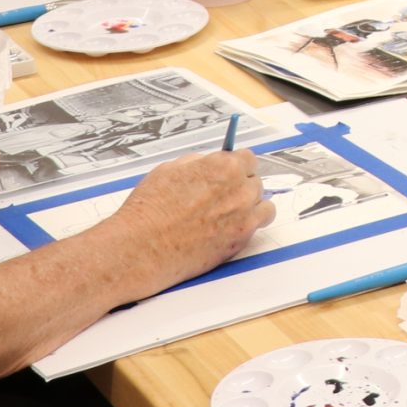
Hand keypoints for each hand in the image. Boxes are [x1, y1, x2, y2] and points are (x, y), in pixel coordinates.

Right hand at [106, 151, 274, 291]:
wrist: (143, 247)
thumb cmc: (150, 210)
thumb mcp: (169, 170)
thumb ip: (197, 164)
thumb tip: (208, 164)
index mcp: (222, 166)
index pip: (248, 159)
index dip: (237, 166)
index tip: (232, 173)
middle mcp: (239, 188)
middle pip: (254, 181)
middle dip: (241, 186)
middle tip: (223, 196)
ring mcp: (244, 214)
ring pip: (263, 203)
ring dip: (251, 205)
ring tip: (232, 212)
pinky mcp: (242, 238)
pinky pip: (261, 224)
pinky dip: (252, 223)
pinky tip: (235, 225)